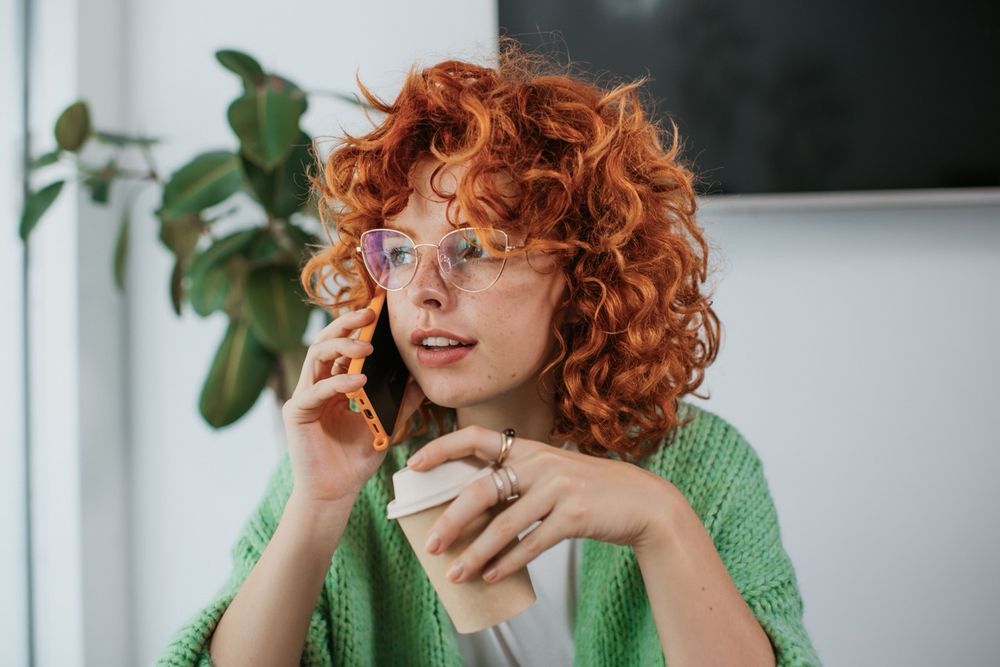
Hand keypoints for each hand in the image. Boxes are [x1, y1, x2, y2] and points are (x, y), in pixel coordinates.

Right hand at [281, 307, 425, 504]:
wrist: (335, 493)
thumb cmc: (356, 460)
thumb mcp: (386, 425)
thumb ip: (400, 403)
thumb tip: (421, 380)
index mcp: (335, 383)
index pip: (344, 346)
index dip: (358, 326)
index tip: (380, 310)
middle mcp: (316, 384)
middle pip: (325, 341)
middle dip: (347, 324)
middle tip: (370, 314)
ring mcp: (304, 396)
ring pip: (316, 356)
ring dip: (342, 346)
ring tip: (367, 346)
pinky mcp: (296, 413)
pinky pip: (316, 390)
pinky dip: (338, 383)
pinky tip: (359, 381)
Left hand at [405, 425, 676, 583]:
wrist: (644, 502)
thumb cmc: (591, 490)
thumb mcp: (554, 473)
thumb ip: (519, 480)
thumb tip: (471, 509)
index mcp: (530, 449)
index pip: (477, 437)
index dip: (443, 448)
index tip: (415, 464)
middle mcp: (541, 463)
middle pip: (482, 489)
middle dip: (452, 519)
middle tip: (432, 543)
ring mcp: (559, 488)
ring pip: (504, 524)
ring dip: (476, 553)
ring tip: (456, 572)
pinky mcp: (575, 516)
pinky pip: (531, 543)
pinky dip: (508, 562)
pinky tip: (492, 575)